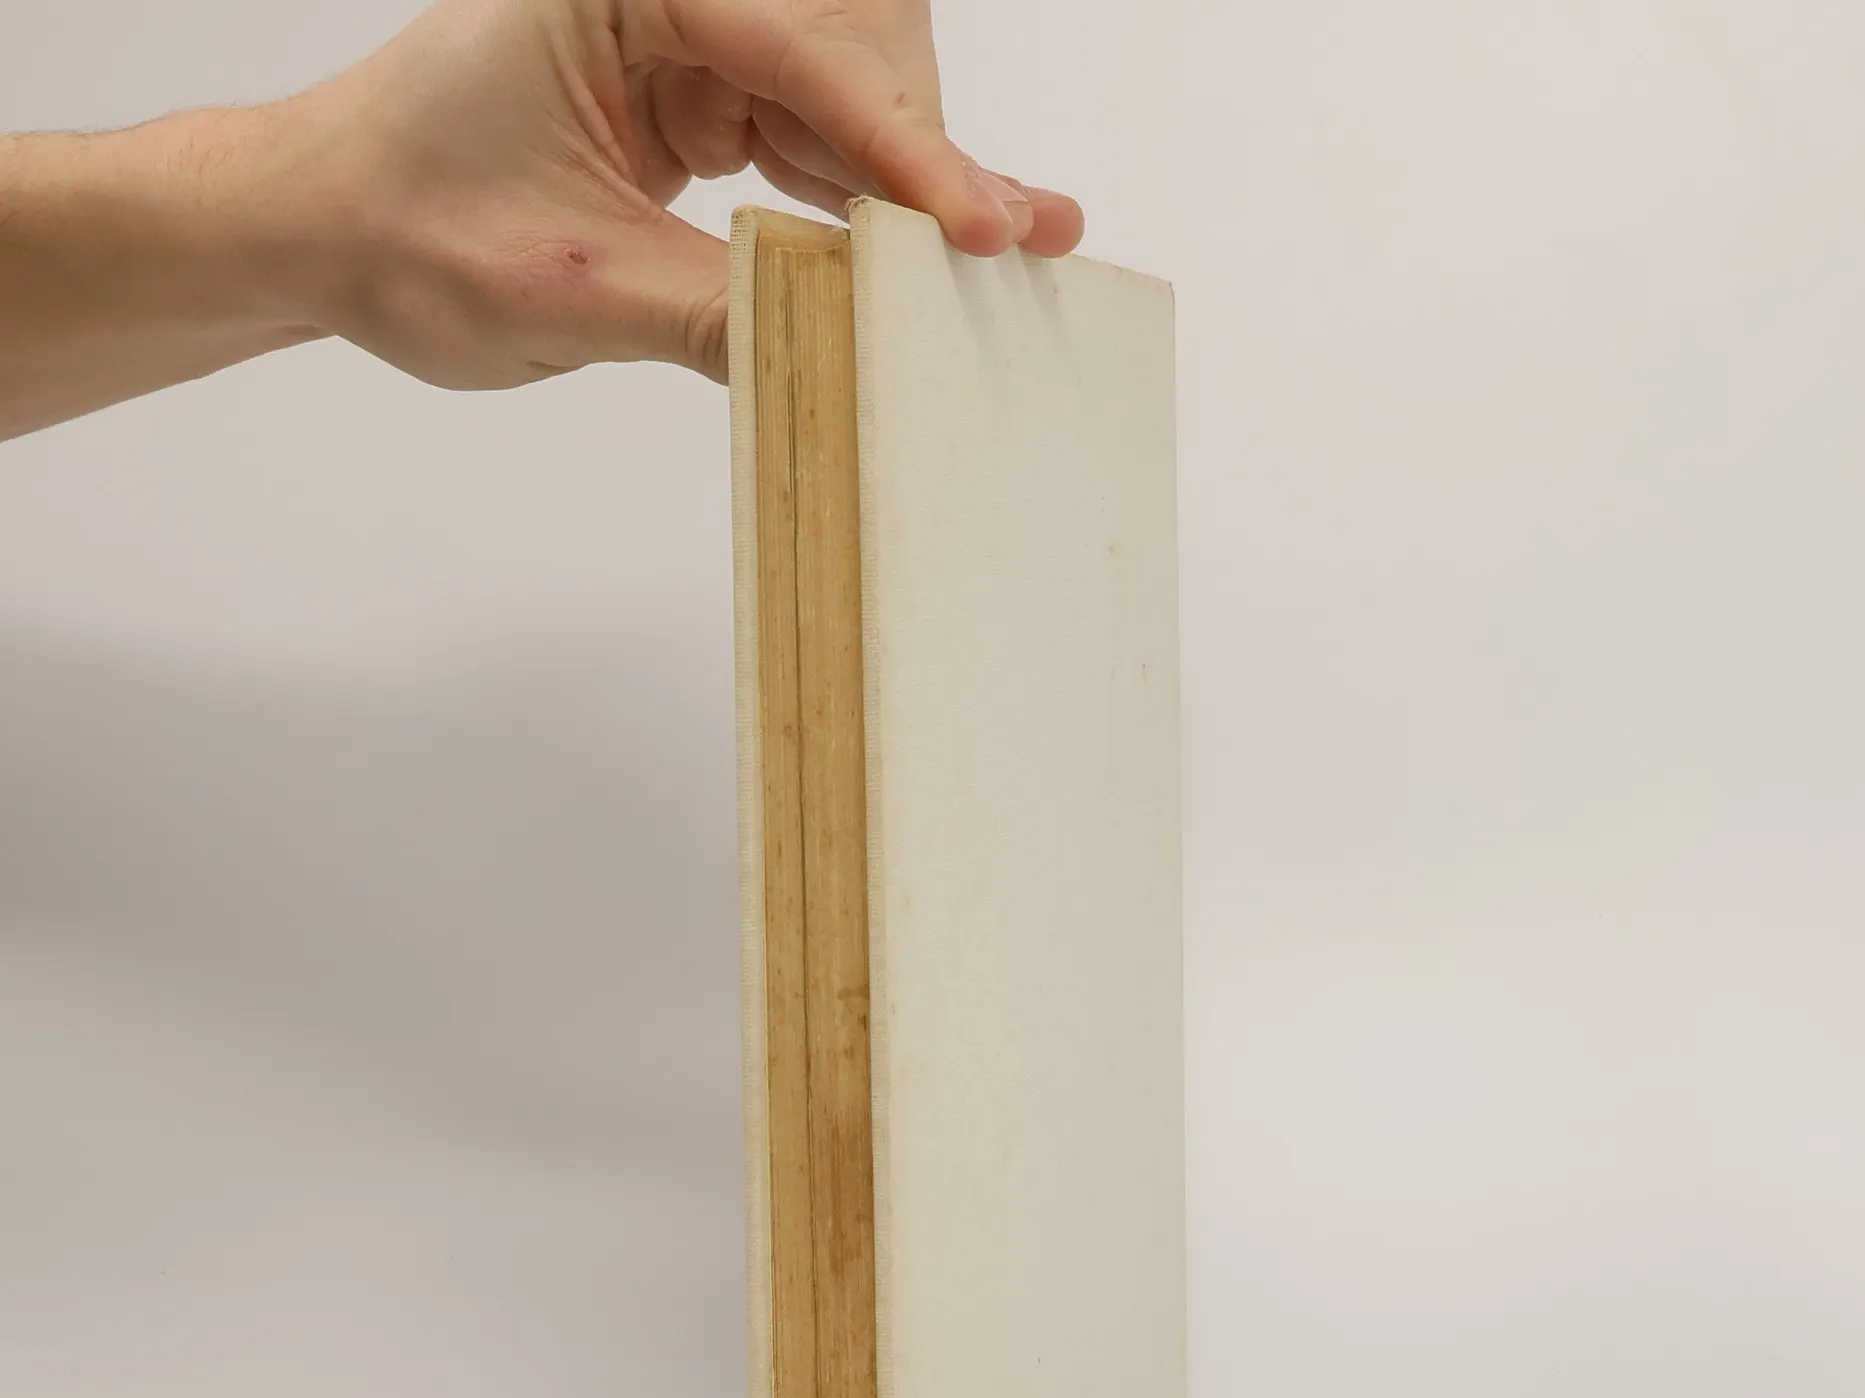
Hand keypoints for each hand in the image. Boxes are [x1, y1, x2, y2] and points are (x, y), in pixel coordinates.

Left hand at [289, 0, 1084, 385]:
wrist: (326, 235)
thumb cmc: (405, 232)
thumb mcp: (571, 291)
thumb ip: (720, 315)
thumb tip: (851, 352)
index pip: (799, 47)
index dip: (900, 143)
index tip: (968, 227)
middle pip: (855, 42)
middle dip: (922, 146)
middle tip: (994, 246)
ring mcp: (692, 45)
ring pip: (852, 90)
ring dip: (916, 174)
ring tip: (1003, 244)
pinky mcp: (704, 103)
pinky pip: (818, 139)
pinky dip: (872, 198)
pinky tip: (935, 240)